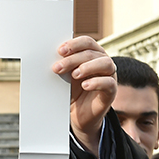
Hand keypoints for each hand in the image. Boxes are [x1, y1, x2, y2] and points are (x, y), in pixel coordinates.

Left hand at [53, 37, 115, 157]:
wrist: (77, 115)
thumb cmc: (70, 92)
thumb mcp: (63, 78)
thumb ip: (60, 67)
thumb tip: (47, 60)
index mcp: (92, 55)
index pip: (87, 42)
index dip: (74, 44)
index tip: (59, 50)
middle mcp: (102, 62)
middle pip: (92, 53)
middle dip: (73, 59)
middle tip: (57, 67)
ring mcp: (109, 76)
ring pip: (105, 64)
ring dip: (88, 67)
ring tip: (74, 75)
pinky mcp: (111, 91)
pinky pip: (109, 83)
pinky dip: (97, 82)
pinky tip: (85, 85)